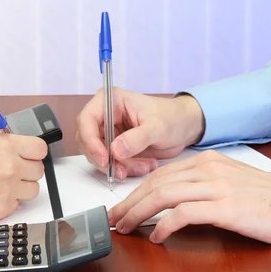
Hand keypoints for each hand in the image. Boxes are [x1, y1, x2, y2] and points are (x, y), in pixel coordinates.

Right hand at [0, 125, 47, 222]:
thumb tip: (7, 133)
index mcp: (3, 146)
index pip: (40, 149)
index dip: (33, 151)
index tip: (27, 154)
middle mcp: (9, 168)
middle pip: (38, 170)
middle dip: (26, 169)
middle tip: (11, 170)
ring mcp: (6, 191)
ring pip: (32, 190)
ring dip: (21, 187)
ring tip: (2, 184)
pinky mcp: (0, 210)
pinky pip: (16, 205)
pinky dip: (7, 201)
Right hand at [76, 87, 204, 179]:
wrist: (183, 127)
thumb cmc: (172, 117)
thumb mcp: (158, 126)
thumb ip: (137, 138)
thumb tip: (115, 150)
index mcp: (111, 100)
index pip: (86, 120)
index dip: (90, 141)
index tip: (104, 159)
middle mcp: (105, 115)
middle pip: (88, 141)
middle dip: (104, 159)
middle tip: (121, 171)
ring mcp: (108, 132)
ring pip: (98, 155)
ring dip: (118, 167)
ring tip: (143, 166)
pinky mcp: (114, 146)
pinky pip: (111, 163)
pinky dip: (125, 169)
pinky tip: (144, 166)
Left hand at [109, 150, 270, 246]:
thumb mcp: (232, 184)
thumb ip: (203, 187)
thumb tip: (175, 204)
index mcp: (209, 161)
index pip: (161, 175)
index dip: (137, 191)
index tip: (123, 206)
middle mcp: (209, 169)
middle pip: (156, 183)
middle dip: (129, 202)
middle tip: (113, 218)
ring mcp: (217, 186)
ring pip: (163, 195)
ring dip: (138, 213)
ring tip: (125, 227)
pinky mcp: (226, 207)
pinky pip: (183, 214)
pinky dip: (164, 226)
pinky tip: (156, 237)